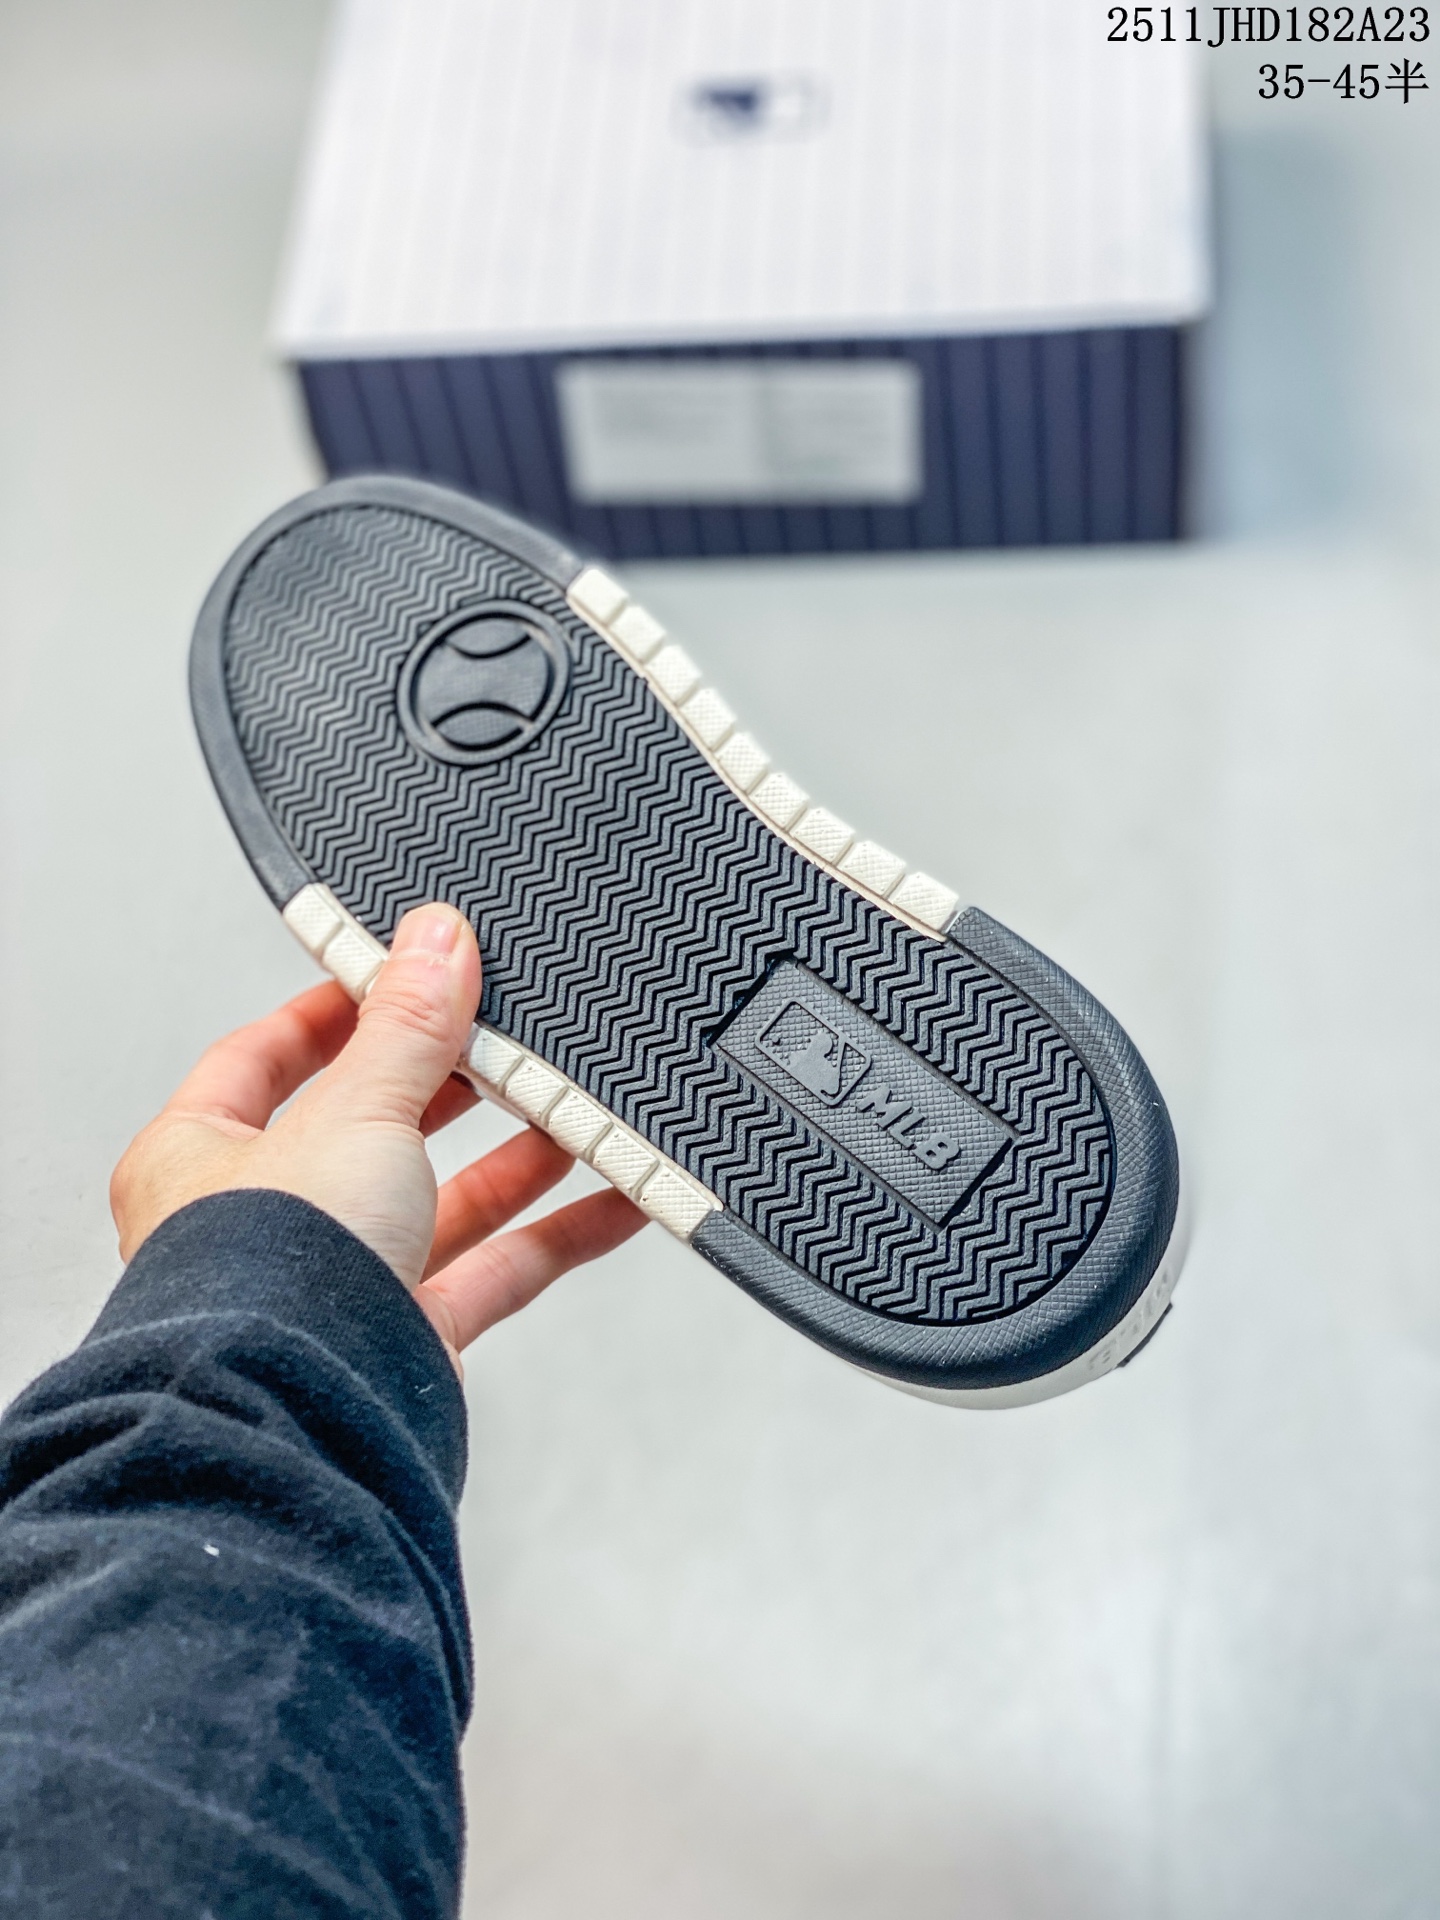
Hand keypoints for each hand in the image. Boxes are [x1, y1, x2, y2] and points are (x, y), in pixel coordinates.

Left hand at [110, 904, 645, 1369]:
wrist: (298, 1421)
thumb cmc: (267, 1281)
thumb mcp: (354, 1110)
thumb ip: (407, 1027)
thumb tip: (435, 941)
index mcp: (199, 1157)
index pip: (263, 1058)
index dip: (333, 1012)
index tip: (397, 977)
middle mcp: (261, 1225)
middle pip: (369, 1127)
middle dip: (448, 1084)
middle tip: (506, 1037)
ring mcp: (336, 1285)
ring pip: (441, 1201)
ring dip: (516, 1157)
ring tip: (575, 1108)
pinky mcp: (403, 1340)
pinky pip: (494, 1271)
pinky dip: (557, 1234)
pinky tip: (612, 1199)